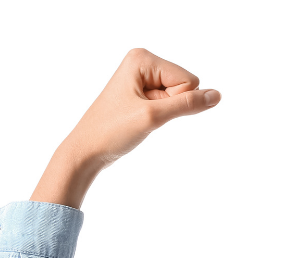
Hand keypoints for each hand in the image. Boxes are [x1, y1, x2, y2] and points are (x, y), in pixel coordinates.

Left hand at [30, 48, 220, 208]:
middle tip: (143, 115)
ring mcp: (143, 77)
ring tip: (139, 118)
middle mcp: (143, 62)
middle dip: (170, 106)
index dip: (175, 102)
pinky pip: (169, 102)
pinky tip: (141, 119)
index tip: (148, 110)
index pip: (188, 80)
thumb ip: (188, 104)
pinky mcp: (143, 92)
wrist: (87, 151)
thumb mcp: (153, 117)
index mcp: (142, 59)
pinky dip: (161, 115)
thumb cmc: (112, 131)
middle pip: (185, 85)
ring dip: (165, 113)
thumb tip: (217, 95)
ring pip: (179, 96)